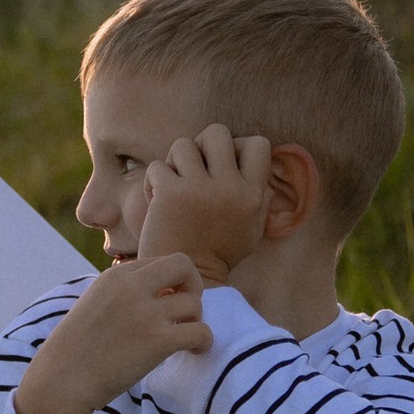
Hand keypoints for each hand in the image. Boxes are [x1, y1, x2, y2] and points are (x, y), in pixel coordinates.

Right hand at [13, 254, 211, 413]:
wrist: (61, 381)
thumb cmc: (76, 349)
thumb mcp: (95, 303)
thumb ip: (123, 292)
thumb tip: (160, 291)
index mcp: (116, 275)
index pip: (161, 262)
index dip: (169, 283)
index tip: (163, 305)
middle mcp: (132, 287)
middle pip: (184, 265)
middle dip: (192, 286)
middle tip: (183, 312)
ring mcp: (146, 313)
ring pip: (195, 304)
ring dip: (194, 321)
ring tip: (181, 339)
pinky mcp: (158, 341)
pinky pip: (201, 331)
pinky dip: (203, 342)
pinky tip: (192, 351)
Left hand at [136, 124, 272, 282]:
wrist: (186, 282)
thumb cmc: (217, 253)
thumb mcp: (252, 227)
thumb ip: (259, 195)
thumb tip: (259, 159)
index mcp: (253, 195)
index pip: (258, 143)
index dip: (237, 147)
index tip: (223, 168)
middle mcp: (230, 189)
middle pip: (216, 132)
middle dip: (202, 145)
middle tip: (193, 170)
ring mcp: (199, 190)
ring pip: (183, 144)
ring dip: (175, 162)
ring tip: (174, 185)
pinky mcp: (170, 194)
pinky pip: (158, 166)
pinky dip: (153, 181)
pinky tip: (156, 201)